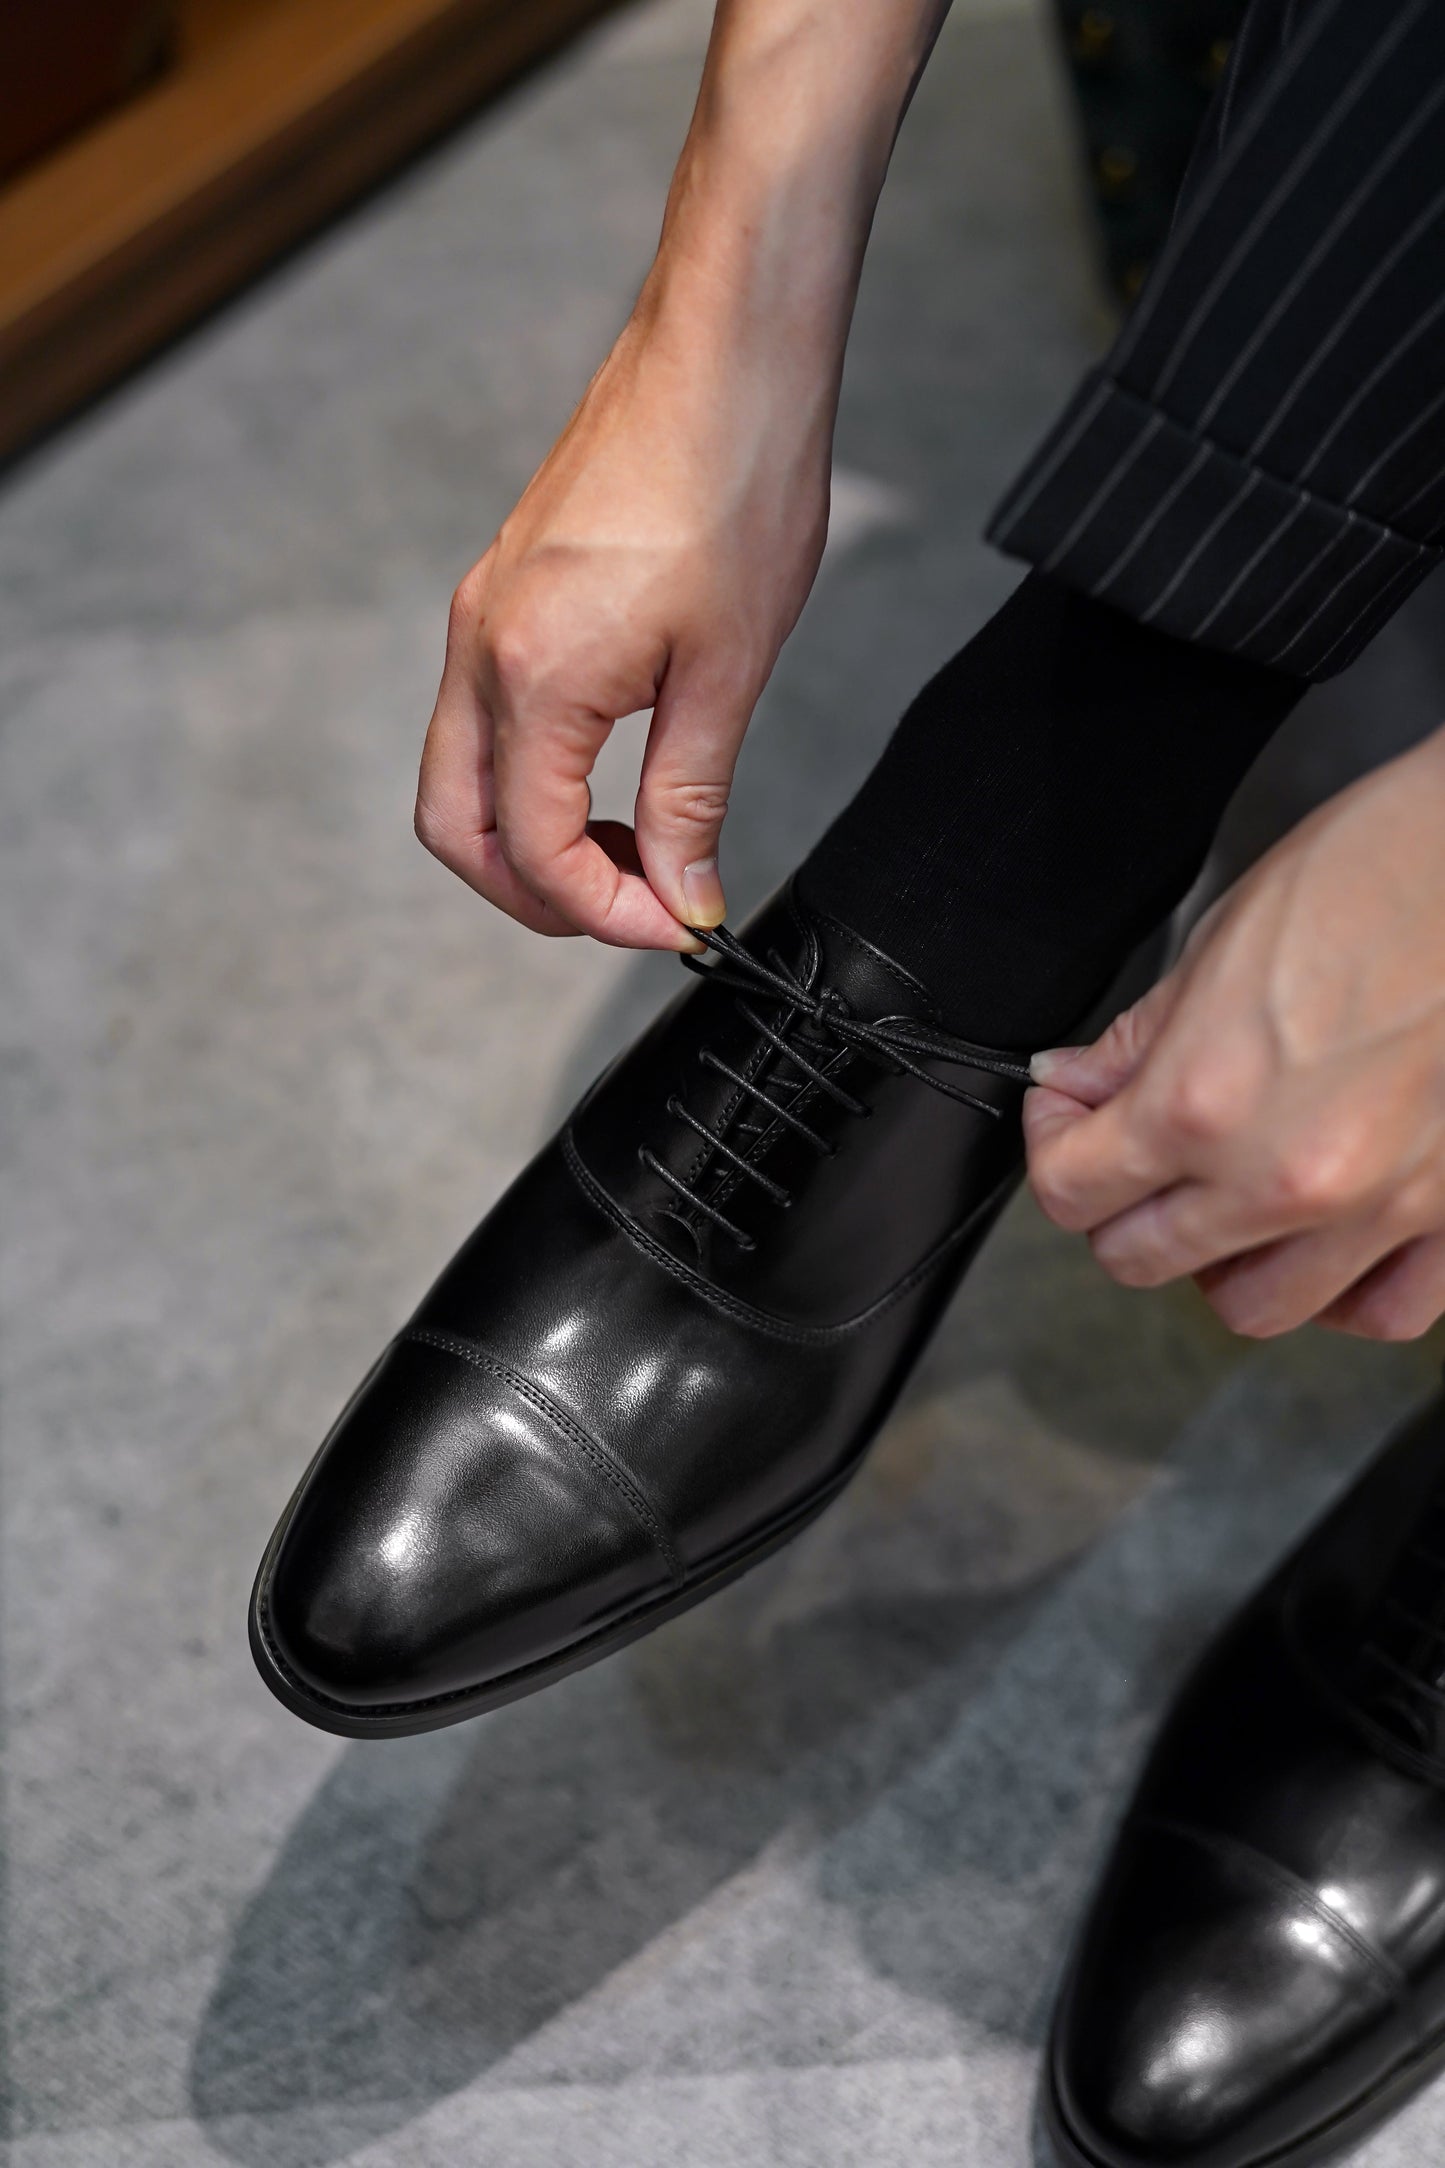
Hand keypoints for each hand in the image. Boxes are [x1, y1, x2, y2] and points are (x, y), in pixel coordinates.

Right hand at [415, 295, 831, 947]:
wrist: (724, 351)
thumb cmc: (734, 478)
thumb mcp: (728, 670)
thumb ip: (691, 799)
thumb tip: (682, 894)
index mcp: (533, 676)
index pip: (536, 849)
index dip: (606, 913)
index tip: (676, 926)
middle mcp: (482, 647)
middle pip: (458, 829)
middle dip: (535, 895)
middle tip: (630, 911)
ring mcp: (483, 614)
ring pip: (460, 777)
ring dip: (526, 837)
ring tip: (628, 851)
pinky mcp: (503, 590)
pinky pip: (483, 717)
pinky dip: (529, 776)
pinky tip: (609, 777)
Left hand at [1023, 727, 1444, 1341]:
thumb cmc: (1380, 868)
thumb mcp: (1220, 943)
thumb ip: (1137, 1043)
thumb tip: (1076, 1087)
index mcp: (1203, 1101)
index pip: (1069, 1188)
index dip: (1052, 1144)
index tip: (1068, 1116)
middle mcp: (1284, 1177)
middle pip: (1140, 1259)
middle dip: (1118, 1207)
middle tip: (1132, 1158)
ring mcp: (1378, 1209)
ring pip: (1254, 1307)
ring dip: (1221, 1262)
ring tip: (1228, 1201)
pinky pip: (1380, 1308)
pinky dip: (1341, 1288)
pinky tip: (1326, 1237)